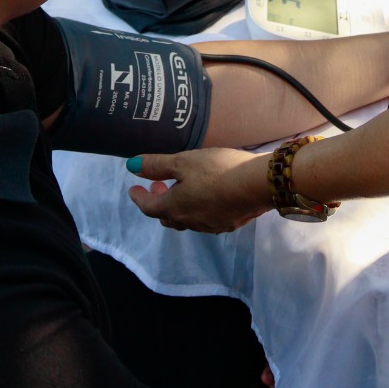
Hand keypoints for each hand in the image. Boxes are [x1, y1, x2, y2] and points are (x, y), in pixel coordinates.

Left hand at [127, 147, 267, 232]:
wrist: (257, 185)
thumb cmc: (216, 170)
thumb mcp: (184, 161)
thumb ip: (157, 165)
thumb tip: (131, 166)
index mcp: (174, 208)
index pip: (149, 206)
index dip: (139, 197)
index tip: (133, 189)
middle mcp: (189, 222)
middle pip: (167, 217)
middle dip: (159, 202)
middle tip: (158, 186)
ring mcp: (210, 225)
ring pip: (187, 220)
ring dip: (179, 207)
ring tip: (183, 190)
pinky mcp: (229, 223)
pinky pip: (205, 219)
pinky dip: (198, 209)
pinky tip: (207, 198)